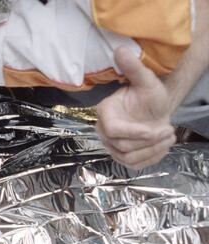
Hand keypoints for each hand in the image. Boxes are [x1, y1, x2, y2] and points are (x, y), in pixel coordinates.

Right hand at [96, 47, 176, 169]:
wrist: (155, 109)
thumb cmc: (149, 95)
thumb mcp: (146, 80)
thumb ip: (133, 68)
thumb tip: (121, 49)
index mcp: (105, 113)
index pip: (113, 130)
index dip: (135, 133)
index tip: (156, 128)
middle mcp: (103, 131)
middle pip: (122, 146)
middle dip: (150, 141)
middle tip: (170, 130)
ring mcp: (111, 145)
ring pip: (128, 157)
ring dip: (153, 150)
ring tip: (169, 137)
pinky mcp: (121, 155)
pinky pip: (133, 165)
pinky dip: (151, 158)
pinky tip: (163, 147)